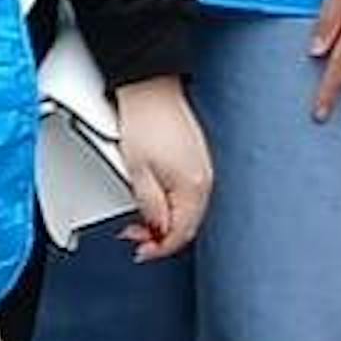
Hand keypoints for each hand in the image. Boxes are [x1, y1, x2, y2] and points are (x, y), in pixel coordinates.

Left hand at [109, 75, 214, 259]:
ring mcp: (204, 169)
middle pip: (187, 225)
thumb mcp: (136, 172)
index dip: (158, 249)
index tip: (140, 250)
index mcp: (193, 187)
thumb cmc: (145, 122)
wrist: (151, 90)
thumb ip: (149, 207)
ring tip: (140, 218)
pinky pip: (189, 194)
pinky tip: (156, 200)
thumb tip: (156, 230)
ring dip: (165, 220)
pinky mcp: (198, 160)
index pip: (181, 234)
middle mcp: (205, 180)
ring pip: (188, 211)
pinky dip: (172, 203)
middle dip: (160, 237)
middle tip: (134, 235)